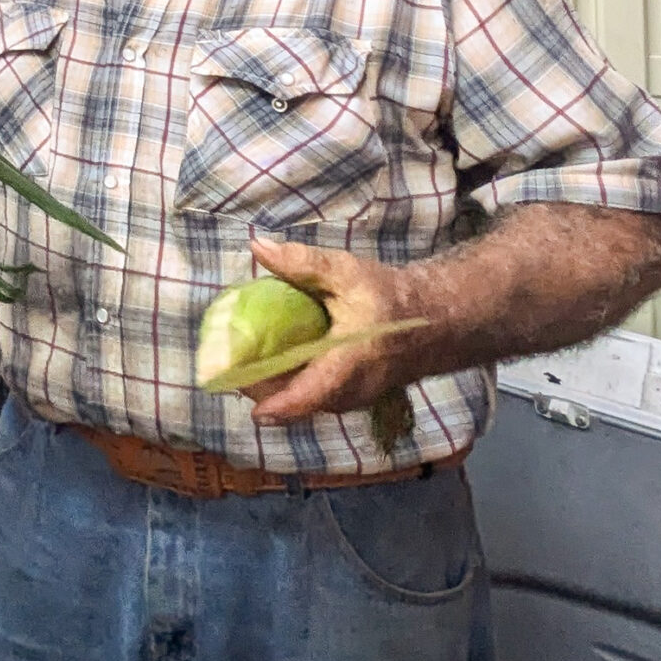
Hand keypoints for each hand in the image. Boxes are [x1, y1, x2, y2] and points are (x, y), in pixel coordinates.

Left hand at [244, 237, 421, 424]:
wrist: (432, 320)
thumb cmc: (387, 295)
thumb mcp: (346, 272)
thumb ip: (302, 262)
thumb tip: (257, 247)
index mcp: (353, 359)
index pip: (316, 392)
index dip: (283, 406)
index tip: (253, 412)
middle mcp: (354, 388)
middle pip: (302, 403)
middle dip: (265, 393)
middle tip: (228, 372)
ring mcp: (355, 398)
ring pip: (309, 404)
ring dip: (276, 393)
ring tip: (241, 370)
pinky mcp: (353, 397)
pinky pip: (317, 400)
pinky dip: (292, 390)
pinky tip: (268, 370)